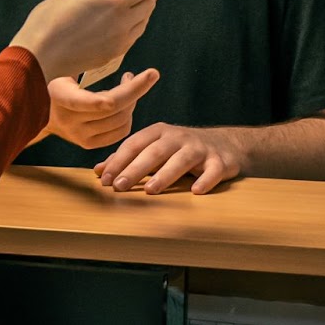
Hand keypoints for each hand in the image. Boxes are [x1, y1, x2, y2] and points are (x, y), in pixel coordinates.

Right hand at [9, 0, 161, 83]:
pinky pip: (132, 36)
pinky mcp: (114, 54)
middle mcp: (123, 20)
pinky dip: (136, 25)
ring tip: (144, 1)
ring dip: (145, 9)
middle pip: (148, 3)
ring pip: (142, 22)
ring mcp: (120, 39)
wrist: (39, 56)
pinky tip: (130, 21)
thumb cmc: (49, 20)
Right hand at [42, 69, 159, 149]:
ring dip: (132, 101)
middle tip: (142, 75)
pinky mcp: (87, 144)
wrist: (33, 111)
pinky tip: (125, 103)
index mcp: (60, 96)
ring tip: (129, 84)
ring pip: (121, 121)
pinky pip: (120, 132)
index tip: (142, 73)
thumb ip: (81, 62)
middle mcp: (69, 120)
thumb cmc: (50, 80)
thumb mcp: (60, 68)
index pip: (95, 101)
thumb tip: (105, 42)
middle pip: (115, 108)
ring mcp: (78, 135)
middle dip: (135, 89)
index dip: (124, 90)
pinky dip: (128, 116)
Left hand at [94, 122, 246, 194]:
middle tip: (119, 186)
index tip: (104, 179)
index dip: (118, 161)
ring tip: (151, 190)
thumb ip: (127, 159)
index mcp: (158, 132)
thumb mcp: (154, 148)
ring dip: (165, 175)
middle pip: (154, 152)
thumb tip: (98, 172)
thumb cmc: (180, 149)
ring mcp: (200, 148)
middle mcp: (178, 137)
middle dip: (135, 169)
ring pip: (181, 160)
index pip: (134, 144)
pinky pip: (213, 170)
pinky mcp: (220, 161)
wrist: (225, 144)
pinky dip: (206, 180)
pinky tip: (196, 191)